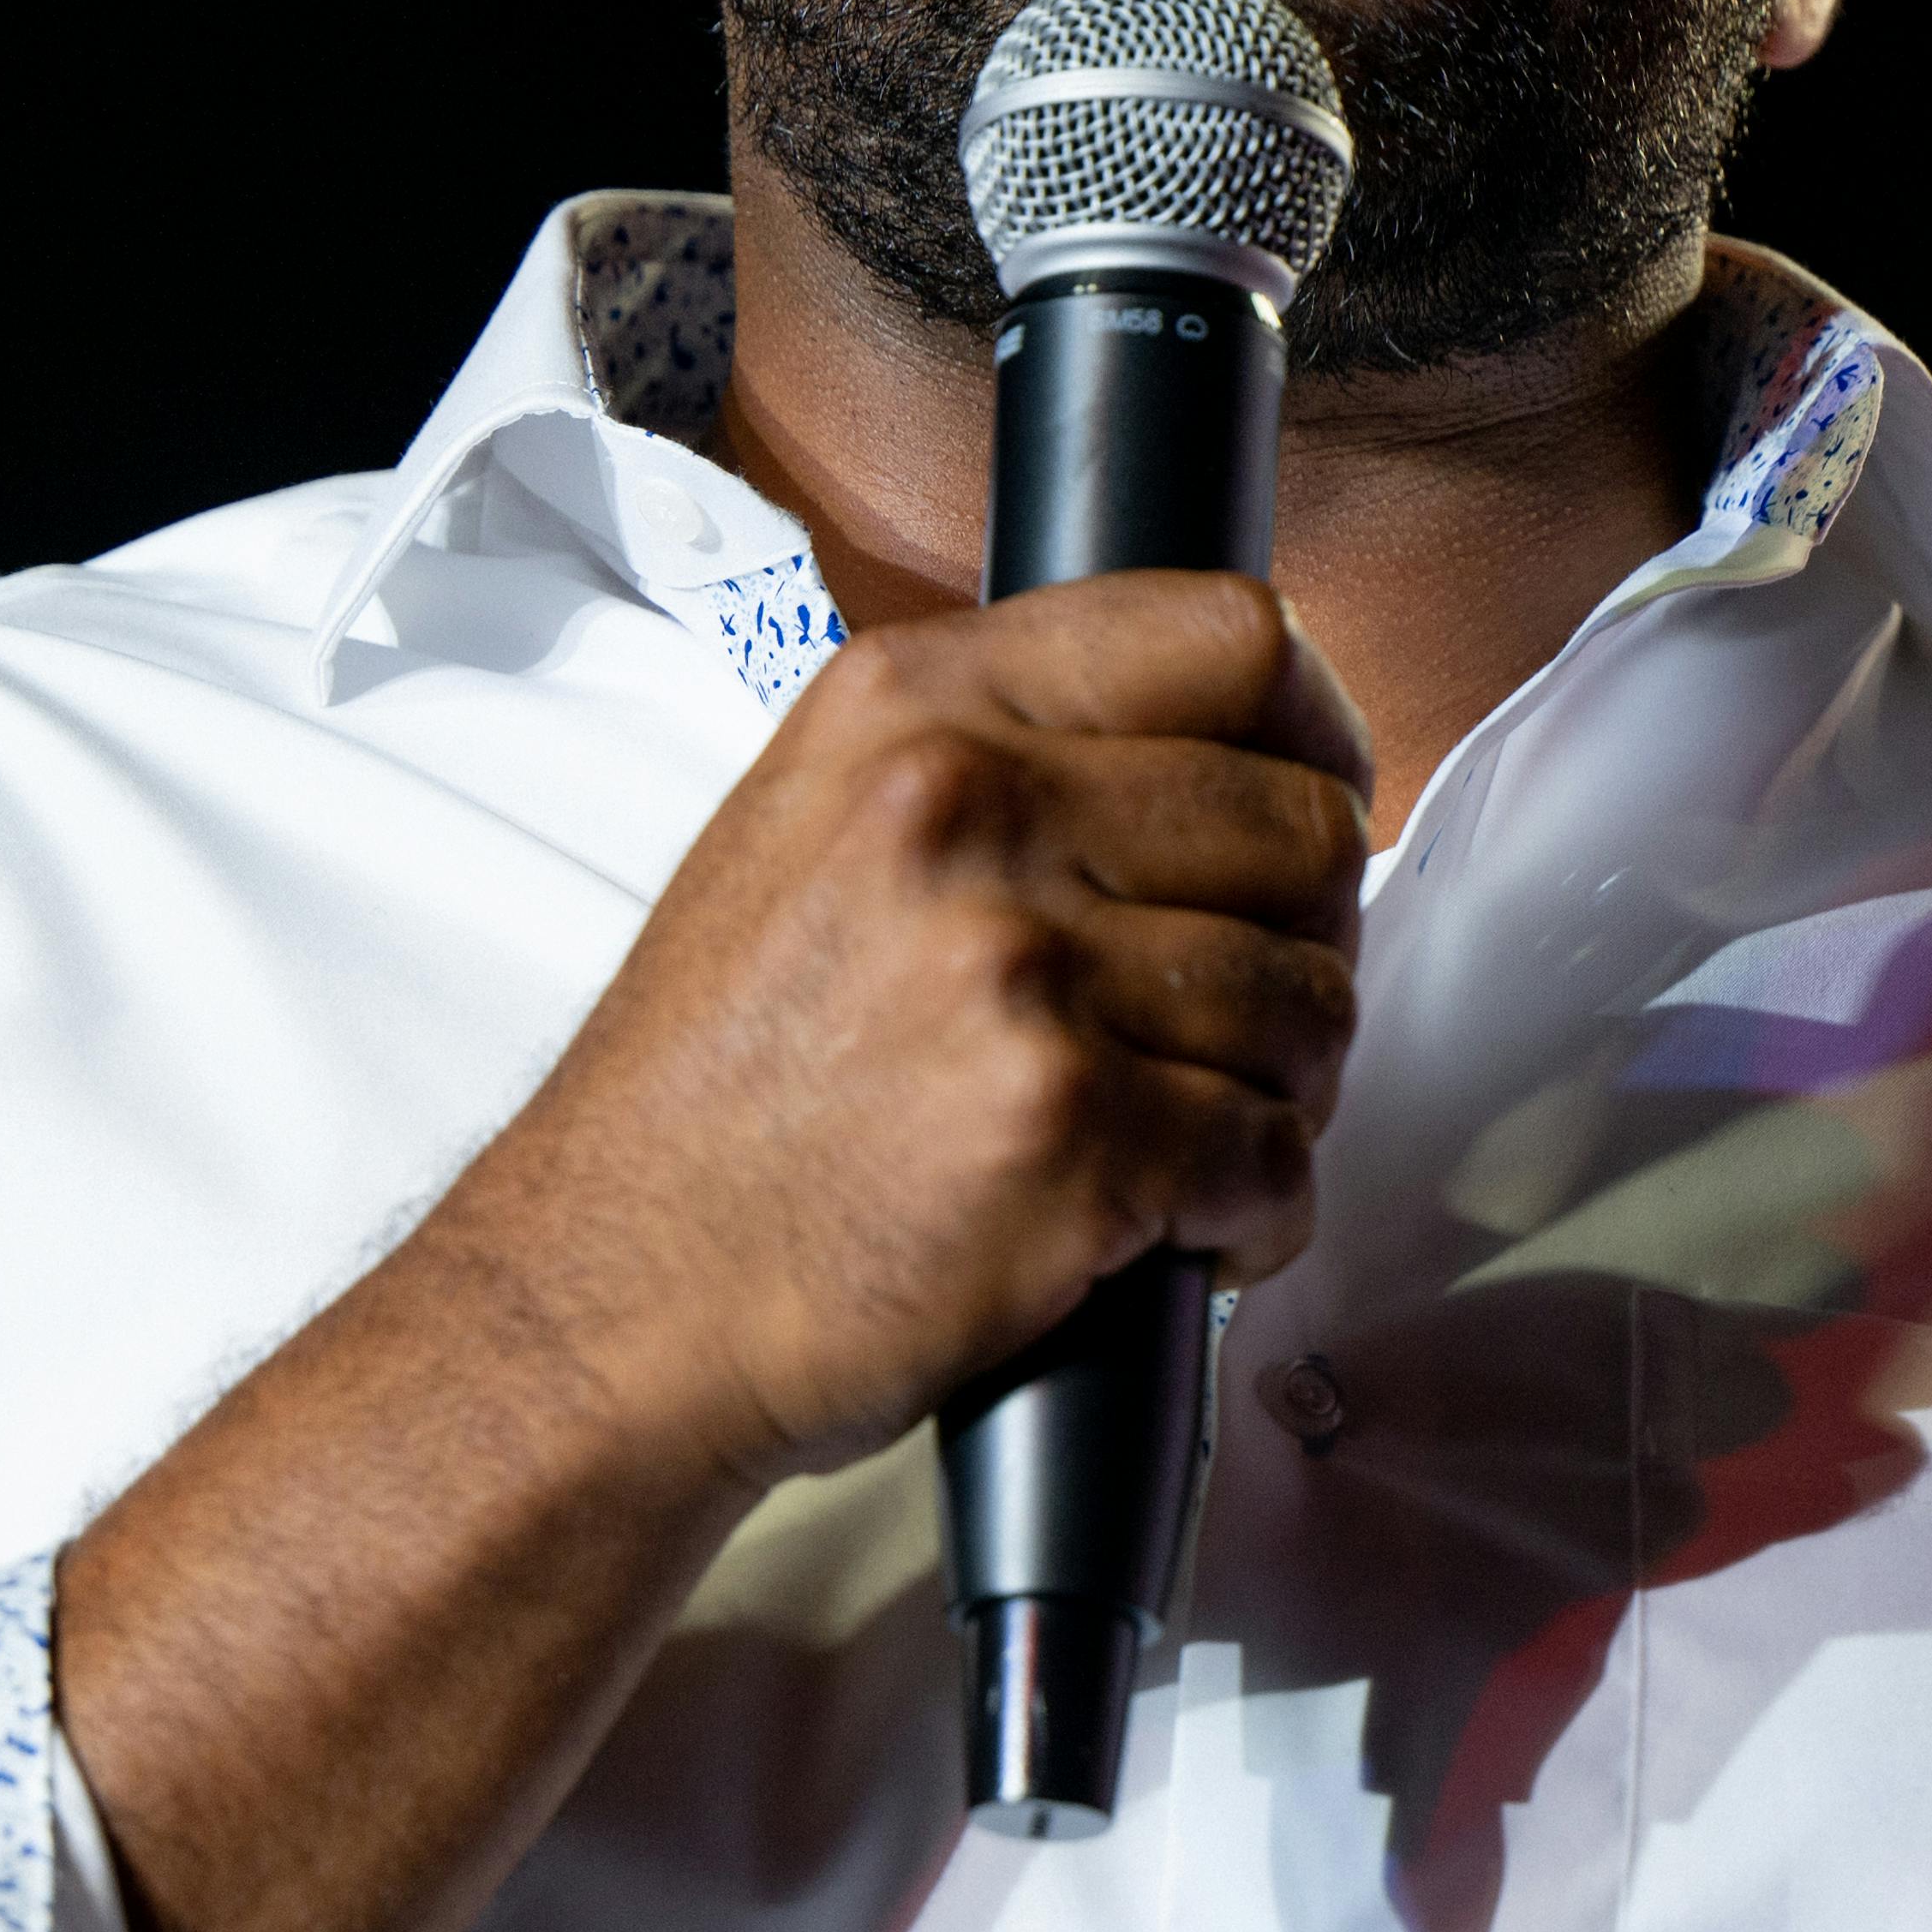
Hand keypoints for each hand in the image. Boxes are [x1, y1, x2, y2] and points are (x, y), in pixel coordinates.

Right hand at [434, 569, 1372, 1494]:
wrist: (612, 1293)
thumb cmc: (719, 1093)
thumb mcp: (818, 827)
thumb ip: (1001, 758)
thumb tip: (1223, 756)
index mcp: (916, 706)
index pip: (1230, 639)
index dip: (1315, 731)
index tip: (1318, 796)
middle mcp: (969, 809)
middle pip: (1303, 825)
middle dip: (1311, 939)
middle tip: (1246, 1017)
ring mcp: (1021, 970)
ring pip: (1309, 1001)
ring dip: (1287, 1088)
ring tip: (1196, 1129)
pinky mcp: (1069, 1131)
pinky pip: (1275, 1157)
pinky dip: (1258, 1214)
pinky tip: (1183, 1229)